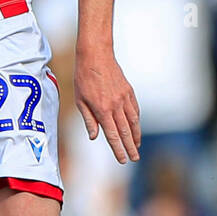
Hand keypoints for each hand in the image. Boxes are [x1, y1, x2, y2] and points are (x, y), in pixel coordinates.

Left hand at [74, 47, 140, 162]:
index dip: (118, 149)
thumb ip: (89, 120)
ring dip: (136, 136)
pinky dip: (136, 120)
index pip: (112, 135)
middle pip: (125, 132)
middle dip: (130, 147)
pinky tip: (135, 127)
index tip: (123, 160)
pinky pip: (135, 109)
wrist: (95, 56)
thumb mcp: (80, 100)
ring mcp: (124, 98)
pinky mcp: (129, 91)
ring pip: (133, 122)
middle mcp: (115, 106)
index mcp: (102, 110)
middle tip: (134, 159)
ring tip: (136, 146)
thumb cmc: (83, 78)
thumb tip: (94, 137)